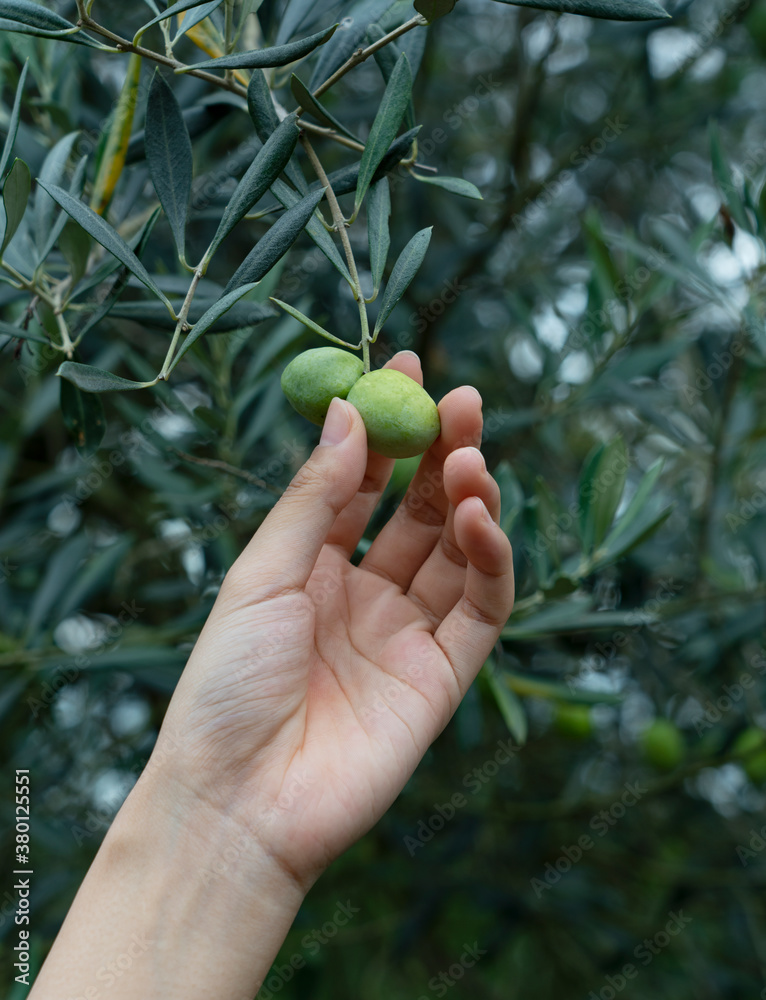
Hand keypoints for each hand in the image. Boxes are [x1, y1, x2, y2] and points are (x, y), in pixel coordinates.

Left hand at [157, 351, 514, 890]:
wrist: (237, 802)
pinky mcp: (440, 678)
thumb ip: (315, 497)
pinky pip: (481, 609)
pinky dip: (489, 559)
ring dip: (469, 499)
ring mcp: (404, 636)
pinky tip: (477, 516)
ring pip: (455, 553)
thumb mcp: (263, 573)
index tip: (405, 366)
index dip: (386, 428)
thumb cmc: (227, 684)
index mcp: (310, 567)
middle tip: (462, 400)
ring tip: (470, 457)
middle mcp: (362, 595)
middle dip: (440, 453)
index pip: (361, 484)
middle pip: (417, 511)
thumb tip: (348, 413)